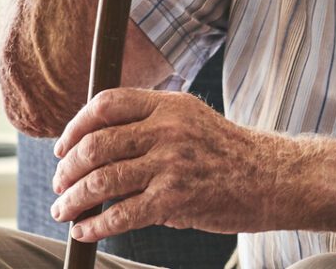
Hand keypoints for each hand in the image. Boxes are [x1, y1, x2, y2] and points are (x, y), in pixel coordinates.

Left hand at [49, 88, 295, 240]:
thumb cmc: (234, 154)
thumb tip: (101, 148)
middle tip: (60, 184)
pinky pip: (121, 214)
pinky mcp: (176, 199)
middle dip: (67, 169)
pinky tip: (86, 230)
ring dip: (73, 199)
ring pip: (101, 180)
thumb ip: (152, 126)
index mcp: (171, 105)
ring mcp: (172, 164)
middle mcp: (169, 130)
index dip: (75, 127)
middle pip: (96, 144)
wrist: (275, 178)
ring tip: (64, 209)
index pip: (106, 104)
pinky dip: (95, 225)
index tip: (63, 147)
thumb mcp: (194, 121)